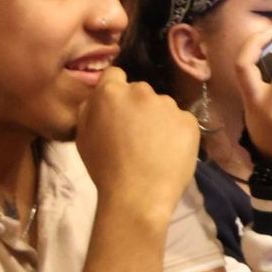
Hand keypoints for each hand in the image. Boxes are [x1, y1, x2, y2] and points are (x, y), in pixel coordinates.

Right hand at [75, 67, 200, 223]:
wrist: (138, 196)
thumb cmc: (104, 169)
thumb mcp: (83, 136)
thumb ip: (90, 109)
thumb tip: (98, 97)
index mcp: (111, 93)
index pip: (114, 75)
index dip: (115, 91)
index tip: (117, 110)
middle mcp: (141, 91)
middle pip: (139, 91)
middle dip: (137, 107)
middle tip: (135, 134)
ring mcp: (168, 105)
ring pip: (162, 106)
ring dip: (158, 119)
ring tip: (154, 148)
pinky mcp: (189, 120)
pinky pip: (181, 121)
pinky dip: (176, 133)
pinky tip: (170, 153)